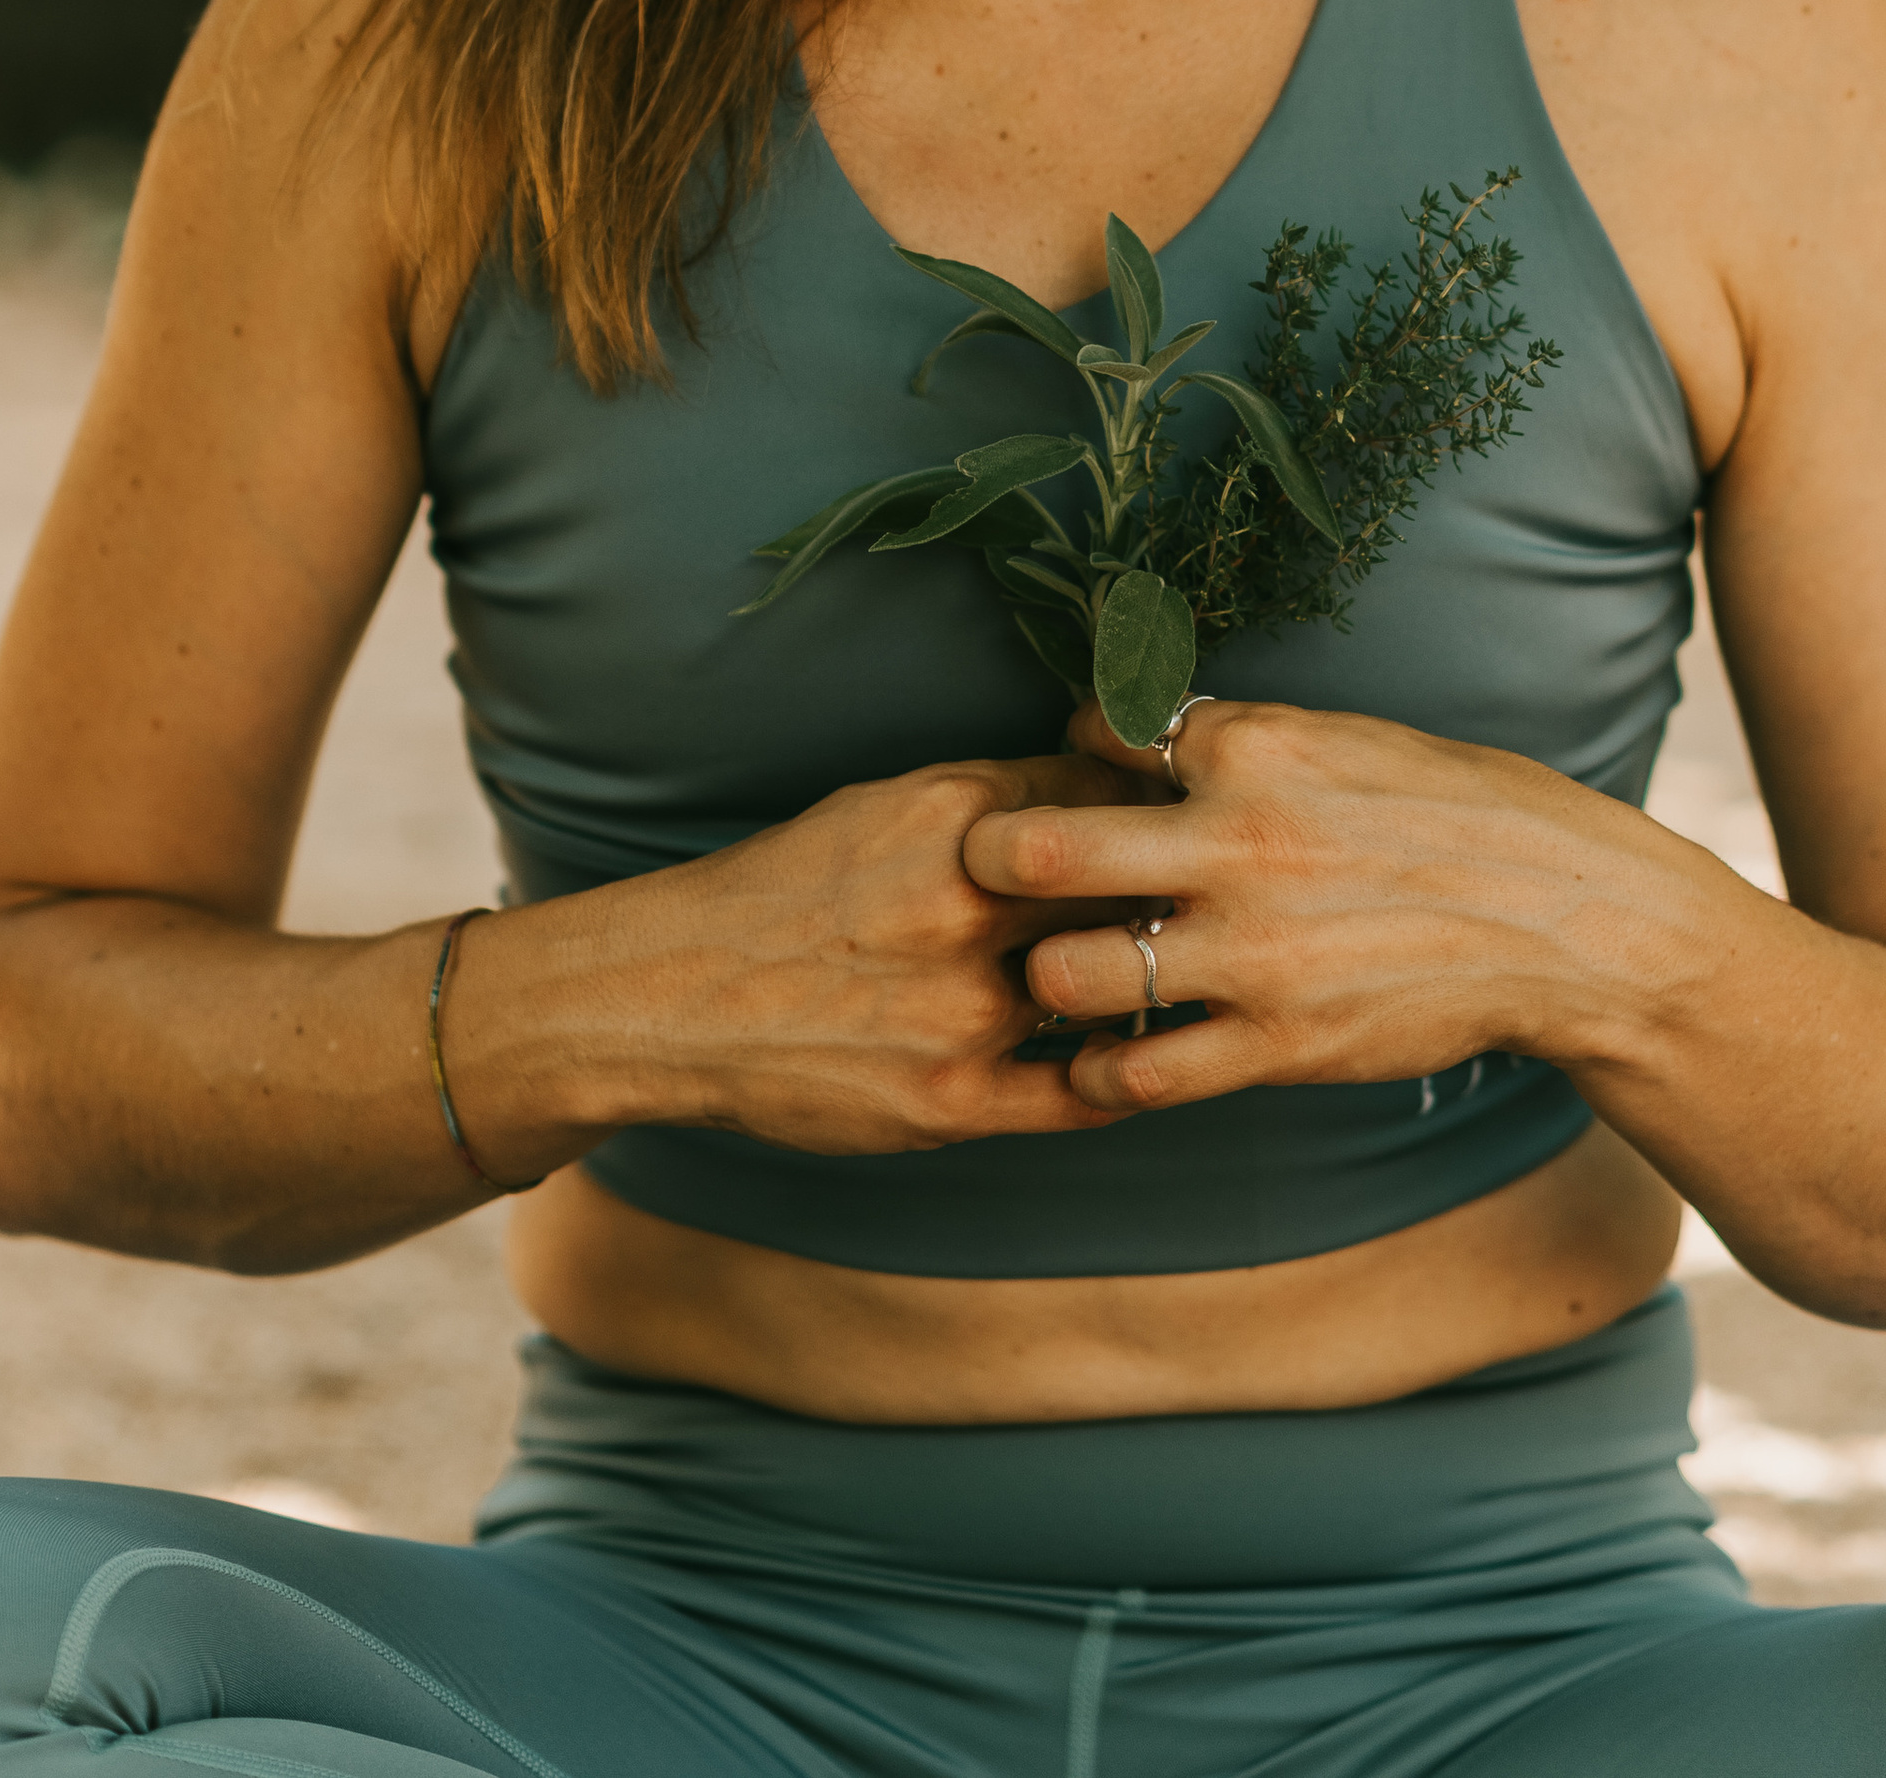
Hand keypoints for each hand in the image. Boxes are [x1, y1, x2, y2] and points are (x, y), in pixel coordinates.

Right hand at [450, 750, 1147, 1170]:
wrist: (677, 992)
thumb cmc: (786, 889)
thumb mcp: (885, 806)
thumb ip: (994, 801)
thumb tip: (1106, 786)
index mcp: (955, 815)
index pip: (1110, 799)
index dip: (1155, 816)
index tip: (1180, 828)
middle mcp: (969, 906)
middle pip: (1131, 890)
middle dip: (1171, 896)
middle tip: (1207, 902)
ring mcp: (963, 1010)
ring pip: (1114, 991)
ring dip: (1147, 987)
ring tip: (1172, 981)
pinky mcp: (954, 1100)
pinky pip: (1083, 1094)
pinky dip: (1121, 1075)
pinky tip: (1133, 1057)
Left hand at [961, 697, 1717, 1117]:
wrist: (1563, 921)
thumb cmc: (1452, 812)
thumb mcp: (1342, 741)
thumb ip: (1235, 739)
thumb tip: (1131, 728)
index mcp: (1252, 747)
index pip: (1095, 731)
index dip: (1066, 755)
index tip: (1067, 777)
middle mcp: (1237, 844)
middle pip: (1037, 848)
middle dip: (990, 859)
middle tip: (988, 875)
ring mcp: (1254, 953)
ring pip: (1069, 973)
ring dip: (1044, 976)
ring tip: (1053, 975)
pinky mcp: (1282, 1045)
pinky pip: (1143, 1073)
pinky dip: (1105, 1071)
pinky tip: (1106, 1056)